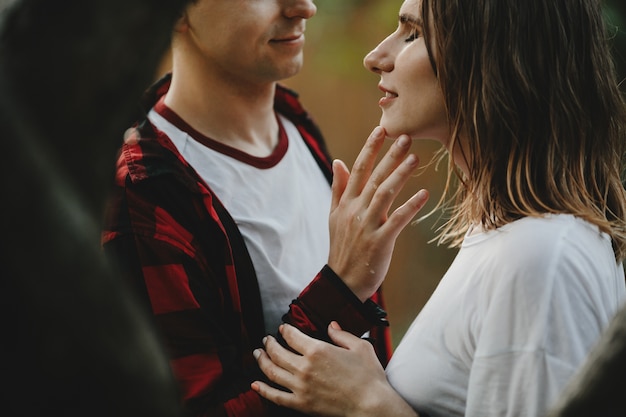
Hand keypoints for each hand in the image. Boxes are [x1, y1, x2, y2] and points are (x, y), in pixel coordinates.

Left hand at [252, 322, 417, 416]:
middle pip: (277, 352)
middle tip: (266, 340)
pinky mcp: (301, 403)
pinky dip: (263, 389)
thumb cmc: (368, 377)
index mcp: (318, 350)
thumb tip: (331, 325)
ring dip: (262, 361)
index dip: (284, 330)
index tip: (283, 328)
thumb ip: (342, 334)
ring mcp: (301, 387)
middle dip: (269, 343)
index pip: (291, 336)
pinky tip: (255, 384)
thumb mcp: (360, 347)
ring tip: (257, 354)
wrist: (371, 406)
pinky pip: (276, 396)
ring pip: (272, 371)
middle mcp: (305, 367)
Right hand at [328, 126, 427, 300]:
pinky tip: (424, 194)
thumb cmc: (342, 247)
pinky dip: (410, 206)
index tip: (381, 129)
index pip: (358, 169)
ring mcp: (367, 226)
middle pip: (374, 177)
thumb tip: (338, 161)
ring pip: (384, 194)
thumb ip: (338, 188)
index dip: (369, 148)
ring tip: (415, 157)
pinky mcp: (379, 242)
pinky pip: (397, 220)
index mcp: (345, 203)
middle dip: (390, 156)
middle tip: (407, 137)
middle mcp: (355, 211)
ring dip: (400, 174)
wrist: (343, 282)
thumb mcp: (334, 216)